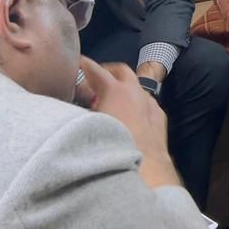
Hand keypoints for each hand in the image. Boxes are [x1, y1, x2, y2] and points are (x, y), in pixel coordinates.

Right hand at [79, 56, 179, 188]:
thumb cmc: (109, 145)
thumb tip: (69, 111)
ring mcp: (150, 102)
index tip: (77, 61)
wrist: (144, 167)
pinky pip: (146, 104)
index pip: (95, 70)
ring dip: (124, 89)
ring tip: (111, 101)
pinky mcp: (159, 116)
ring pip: (137, 87)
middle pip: (121, 70)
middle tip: (96, 79)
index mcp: (115, 89)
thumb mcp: (86, 126)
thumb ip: (79, 113)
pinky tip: (129, 117)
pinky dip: (136, 104)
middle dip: (108, 71)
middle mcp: (135, 91)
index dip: (84, 64)